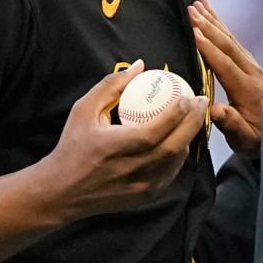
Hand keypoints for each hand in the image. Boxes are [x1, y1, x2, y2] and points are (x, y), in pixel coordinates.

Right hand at [35, 60, 207, 221]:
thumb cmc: (72, 147)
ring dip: (189, 137)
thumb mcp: (83, 111)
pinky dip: (180, 155)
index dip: (175, 114)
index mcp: (114, 148)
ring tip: (195, 117)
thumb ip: (111, 86)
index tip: (188, 97)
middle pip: (173, 146)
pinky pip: (171, 173)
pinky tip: (183, 140)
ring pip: (176, 160)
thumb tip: (139, 65)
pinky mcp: (145, 196)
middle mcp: (130, 170)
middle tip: (201, 102)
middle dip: (193, 122)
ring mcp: (140, 186)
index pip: (154, 131)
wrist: (61, 192)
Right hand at [191, 0, 262, 156]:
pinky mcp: (251, 65)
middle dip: (209, 26)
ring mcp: (253, 67)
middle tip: (191, 9)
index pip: (226, 65)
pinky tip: (213, 16)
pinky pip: (234, 42)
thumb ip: (231, 124)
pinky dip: (222, 27)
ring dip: (215, 21)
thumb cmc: (259, 139)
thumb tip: (214, 110)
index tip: (194, 32)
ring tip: (199, 4)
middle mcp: (252, 73)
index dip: (209, 49)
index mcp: (247, 90)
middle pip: (228, 45)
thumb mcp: (245, 139)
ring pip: (231, 39)